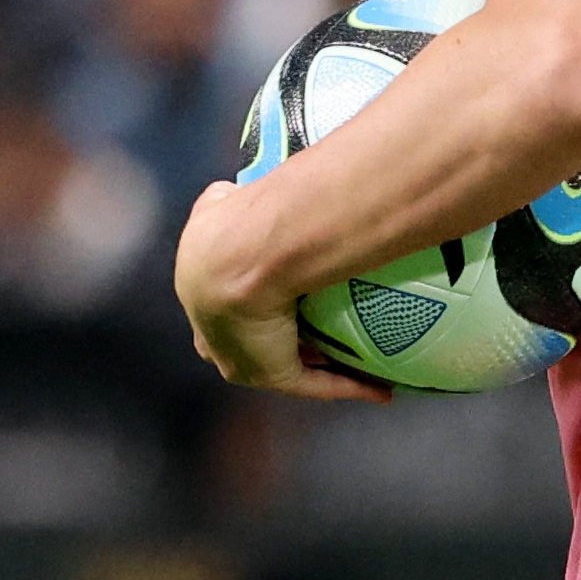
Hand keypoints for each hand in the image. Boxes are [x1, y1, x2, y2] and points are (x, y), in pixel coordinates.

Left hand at [173, 181, 393, 404]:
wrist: (241, 253)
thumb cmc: (235, 221)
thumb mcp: (222, 202)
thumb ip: (227, 201)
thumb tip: (235, 190)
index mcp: (200, 288)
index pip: (220, 303)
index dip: (248, 302)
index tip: (279, 293)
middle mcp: (213, 331)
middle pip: (249, 341)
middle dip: (277, 339)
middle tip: (317, 331)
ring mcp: (239, 358)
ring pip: (283, 364)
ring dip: (317, 364)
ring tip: (356, 360)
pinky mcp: (269, 374)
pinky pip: (314, 385)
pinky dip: (347, 385)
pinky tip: (380, 388)